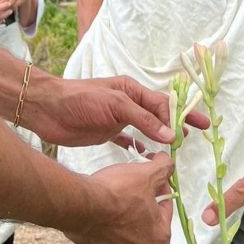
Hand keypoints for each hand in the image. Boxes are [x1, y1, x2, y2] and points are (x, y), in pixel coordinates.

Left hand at [21, 73, 208, 150]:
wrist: (46, 109)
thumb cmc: (80, 100)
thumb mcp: (116, 105)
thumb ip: (144, 119)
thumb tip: (170, 134)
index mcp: (132, 90)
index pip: (162, 104)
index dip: (180, 115)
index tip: (196, 127)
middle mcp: (127, 104)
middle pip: (158, 114)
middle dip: (177, 122)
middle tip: (196, 132)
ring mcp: (117, 119)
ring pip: (145, 128)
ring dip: (161, 135)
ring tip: (176, 146)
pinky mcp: (105, 133)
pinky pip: (128, 139)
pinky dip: (139, 145)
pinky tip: (146, 153)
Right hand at [62, 153, 175, 243]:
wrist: (80, 206)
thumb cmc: (118, 194)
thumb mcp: (148, 174)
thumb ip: (164, 168)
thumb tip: (167, 163)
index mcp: (160, 237)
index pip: (165, 205)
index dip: (159, 185)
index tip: (150, 176)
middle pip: (146, 218)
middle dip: (142, 200)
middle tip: (133, 184)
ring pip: (125, 228)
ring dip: (124, 212)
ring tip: (115, 195)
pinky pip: (104, 235)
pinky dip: (104, 223)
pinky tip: (101, 209)